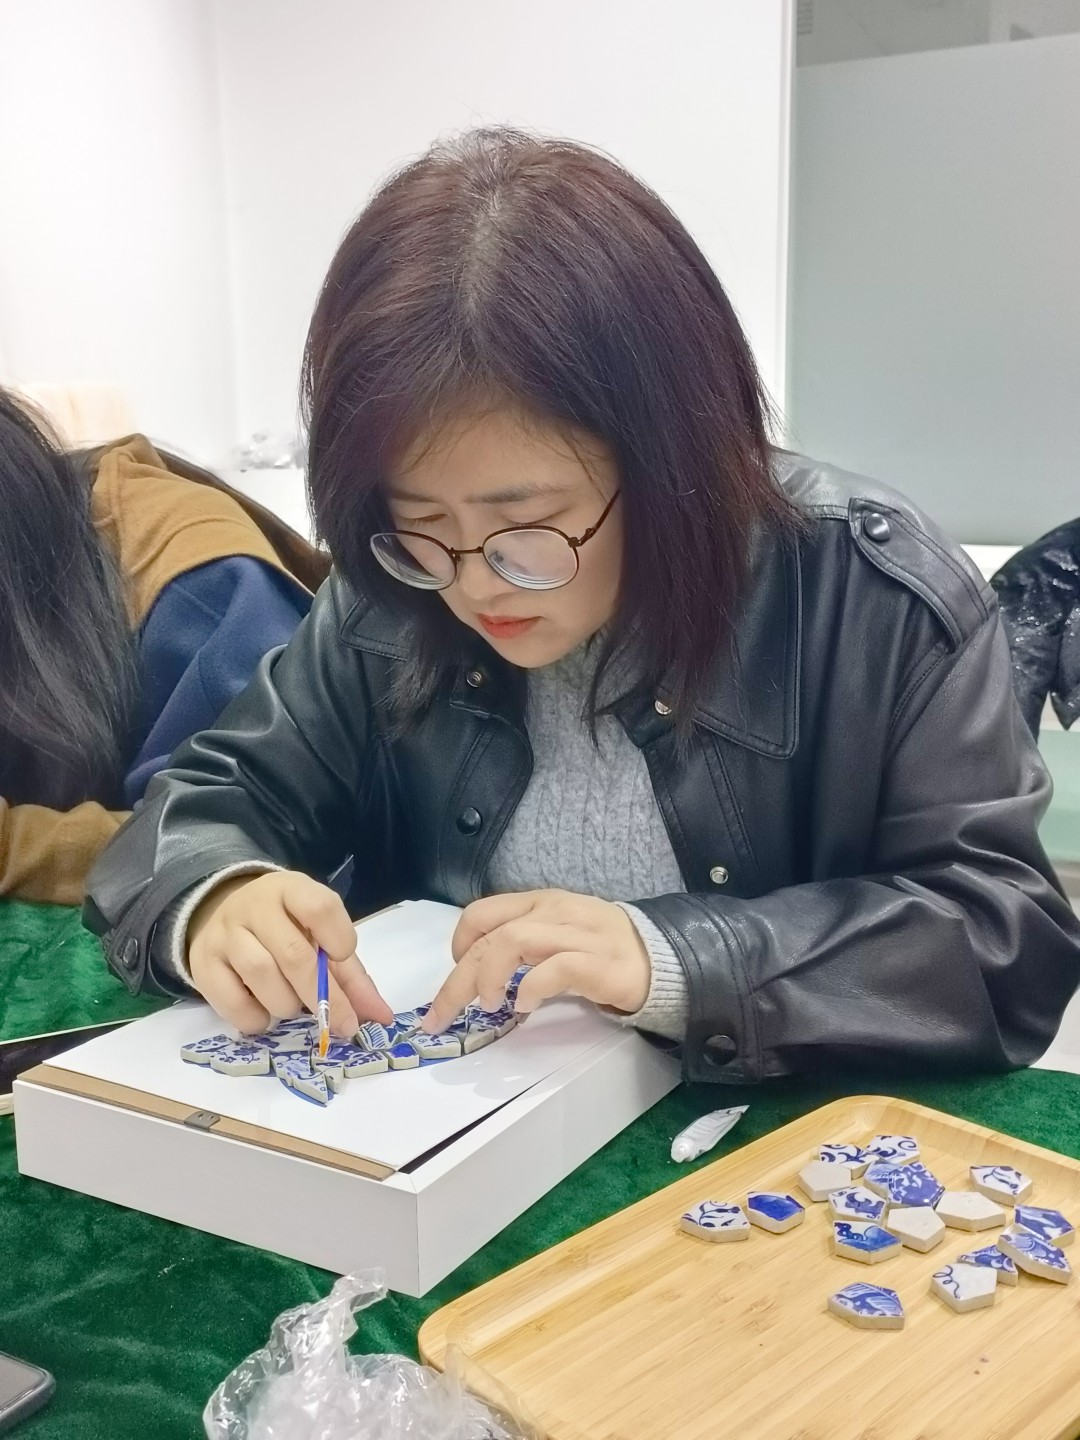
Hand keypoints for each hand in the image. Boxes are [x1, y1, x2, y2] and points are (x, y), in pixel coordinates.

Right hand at [187, 871, 392, 1035]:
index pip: (319, 907)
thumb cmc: (285, 927)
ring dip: (287, 1004)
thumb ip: (351, 975)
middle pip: (293, 954)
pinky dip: (256, 1018)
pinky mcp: (203, 964)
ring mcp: (224, 934)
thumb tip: (382, 1016)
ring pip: (261, 976)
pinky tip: (264, 1014)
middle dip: (322, 996)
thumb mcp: (319, 935)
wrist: (222, 913)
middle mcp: (254, 907)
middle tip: (341, 1022)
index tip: (342, 956)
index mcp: (291, 890)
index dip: (339, 936)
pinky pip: (232, 1002)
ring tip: (293, 1006)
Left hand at [422, 889, 650, 1032]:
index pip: (482, 912)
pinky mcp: (598, 962)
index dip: (459, 943)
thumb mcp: (556, 936)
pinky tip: (526, 1007)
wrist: (663, 958)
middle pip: (490, 935)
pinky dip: (532, 988)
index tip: (456, 974)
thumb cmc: (602, 950)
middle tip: (442, 1016)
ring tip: (489, 1005)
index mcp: (540, 903)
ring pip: (514, 940)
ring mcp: (577, 934)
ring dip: (489, 976)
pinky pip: (556, 968)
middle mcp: (554, 912)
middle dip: (458, 978)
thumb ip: (523, 943)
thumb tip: (478, 971)